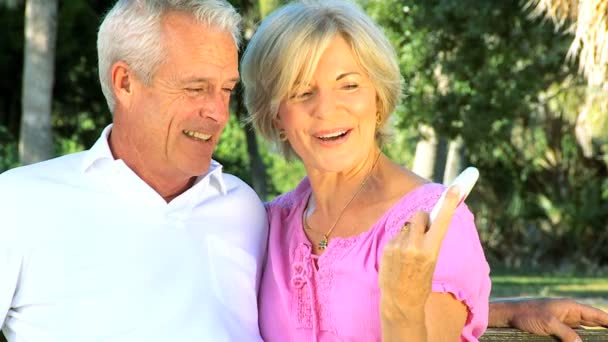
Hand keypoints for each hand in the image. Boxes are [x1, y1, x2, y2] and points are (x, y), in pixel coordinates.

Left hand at [379, 186, 460, 316]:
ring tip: (410, 253)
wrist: (401, 301)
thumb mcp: (432, 260)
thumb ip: (430, 240)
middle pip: (420, 215)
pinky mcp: (387, 247)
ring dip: (410, 232)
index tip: (456, 187)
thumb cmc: (421, 281)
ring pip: (408, 226)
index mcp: (431, 250)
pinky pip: (397, 235)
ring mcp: (399, 246)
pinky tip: (399, 257)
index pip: (441, 221)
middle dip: (423, 219)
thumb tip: (426, 220)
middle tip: (424, 231)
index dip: (449, 203)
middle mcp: (414, 245)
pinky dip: (400, 241)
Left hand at [493, 298, 607, 341]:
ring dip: (590, 336)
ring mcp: (562, 321)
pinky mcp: (554, 329)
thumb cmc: (526, 315)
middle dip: (602, 330)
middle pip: (592, 323)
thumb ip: (567, 334)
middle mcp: (568, 313)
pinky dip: (578, 339)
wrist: (507, 315)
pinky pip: (572, 335)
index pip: (596, 314)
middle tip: (607, 337)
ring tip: (599, 340)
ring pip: (583, 331)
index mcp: (570, 307)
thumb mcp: (548, 324)